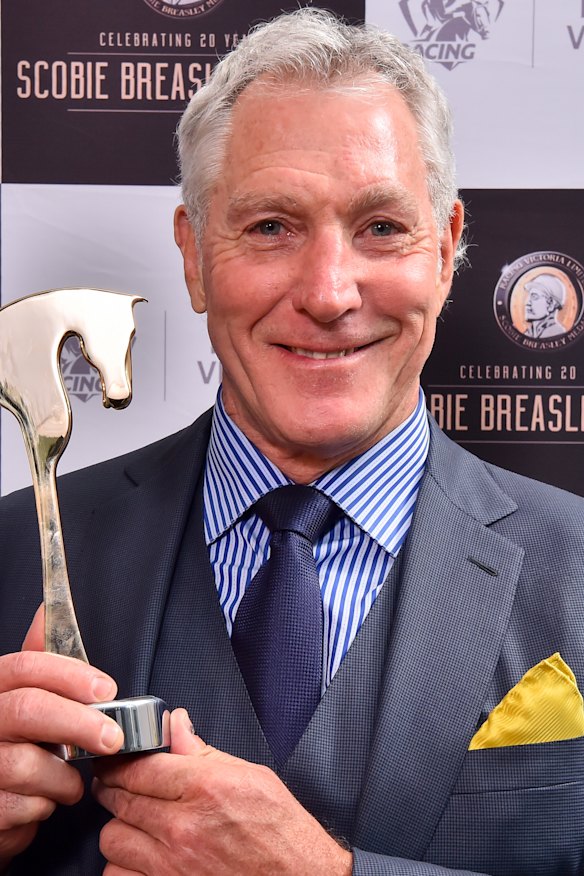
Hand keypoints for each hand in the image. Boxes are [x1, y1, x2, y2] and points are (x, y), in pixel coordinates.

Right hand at [0, 605, 123, 866]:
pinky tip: (43, 802)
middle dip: (80, 723)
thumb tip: (46, 610)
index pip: (25, 666)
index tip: (106, 689)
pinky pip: (21, 808)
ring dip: (62, 778)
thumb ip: (38, 662)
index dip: (69, 675)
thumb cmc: (12, 746)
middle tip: (113, 738)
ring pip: (26, 764)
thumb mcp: (21, 698)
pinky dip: (44, 808)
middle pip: (28, 710)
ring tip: (68, 781)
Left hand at [94, 709, 352, 875]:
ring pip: (112, 840)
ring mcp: (171, 866)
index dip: (119, 760)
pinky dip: (124, 867)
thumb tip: (176, 724)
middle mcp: (182, 827)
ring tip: (137, 824)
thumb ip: (203, 752)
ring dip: (121, 829)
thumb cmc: (280, 833)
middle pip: (117, 799)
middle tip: (121, 785)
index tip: (116, 759)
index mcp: (205, 788)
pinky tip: (141, 857)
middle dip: (114, 787)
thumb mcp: (251, 776)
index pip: (136, 767)